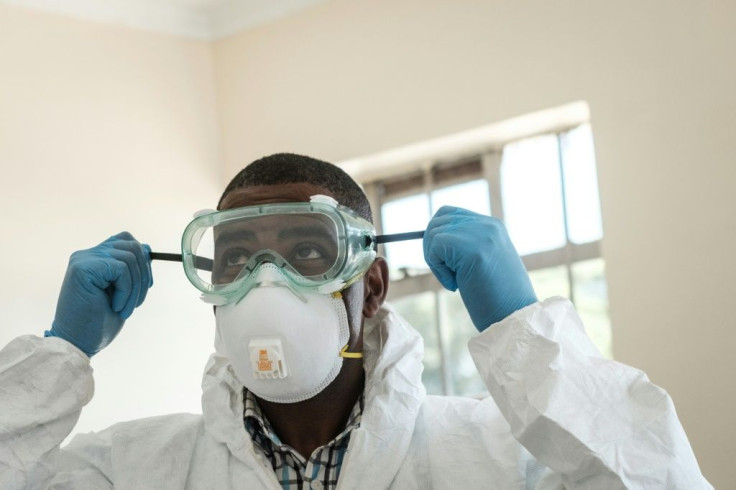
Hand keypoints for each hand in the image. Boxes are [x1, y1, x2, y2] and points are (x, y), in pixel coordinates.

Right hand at [45, 232, 152, 356]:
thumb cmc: (99, 322)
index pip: (126, 240)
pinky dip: (126, 290)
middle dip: (144, 275)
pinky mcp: (82, 268)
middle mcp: (86, 255)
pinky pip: (121, 268)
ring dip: (135, 287)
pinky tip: (115, 306)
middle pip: (132, 245)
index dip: (144, 260)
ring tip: (124, 308)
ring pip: (130, 257)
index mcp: (94, 258)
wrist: (79, 343)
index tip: (146, 285)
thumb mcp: (122, 290)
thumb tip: (148, 249)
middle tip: (137, 302)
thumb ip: (131, 268)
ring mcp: (83, 260)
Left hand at [423, 206, 536, 330]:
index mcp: (492, 226)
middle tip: (449, 275)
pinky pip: (435, 248)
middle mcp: (487, 225)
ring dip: (436, 261)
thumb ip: (466, 245)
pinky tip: (455, 285)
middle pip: (438, 221)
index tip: (446, 261)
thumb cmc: (498, 299)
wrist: (515, 319)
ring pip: (433, 234)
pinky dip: (437, 269)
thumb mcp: (484, 263)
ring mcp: (481, 234)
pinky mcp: (472, 249)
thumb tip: (434, 239)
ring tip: (455, 281)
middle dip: (433, 248)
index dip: (438, 236)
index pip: (450, 214)